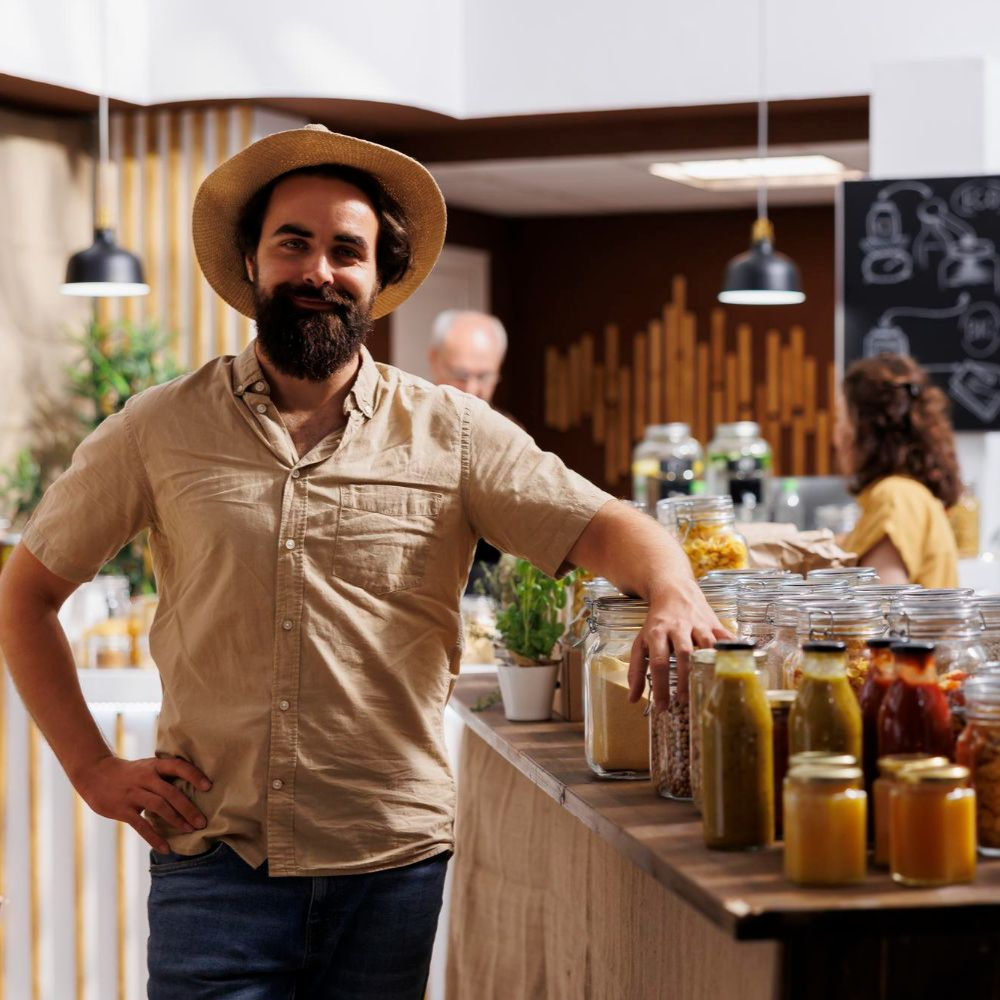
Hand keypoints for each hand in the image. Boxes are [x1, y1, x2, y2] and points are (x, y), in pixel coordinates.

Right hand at [72, 754, 211, 852]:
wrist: (94, 773)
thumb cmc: (129, 773)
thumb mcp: (147, 766)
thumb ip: (165, 776)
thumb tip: (193, 788)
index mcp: (154, 765)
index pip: (178, 766)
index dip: (194, 775)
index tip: (209, 786)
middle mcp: (145, 778)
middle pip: (171, 792)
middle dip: (188, 808)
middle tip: (203, 822)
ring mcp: (133, 794)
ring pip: (159, 806)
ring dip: (176, 820)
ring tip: (190, 830)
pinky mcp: (123, 809)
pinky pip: (141, 825)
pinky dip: (154, 837)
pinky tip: (166, 848)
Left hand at [627, 578, 731, 710]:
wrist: (673, 589)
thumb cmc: (656, 622)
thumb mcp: (641, 642)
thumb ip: (636, 670)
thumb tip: (632, 699)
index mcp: (657, 633)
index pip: (658, 662)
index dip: (661, 686)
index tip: (663, 707)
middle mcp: (678, 627)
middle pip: (684, 653)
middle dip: (685, 678)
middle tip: (685, 701)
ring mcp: (698, 624)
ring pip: (706, 645)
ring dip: (708, 666)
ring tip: (707, 688)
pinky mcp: (714, 622)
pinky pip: (725, 637)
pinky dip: (732, 650)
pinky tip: (736, 665)